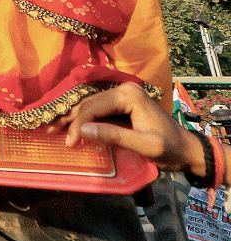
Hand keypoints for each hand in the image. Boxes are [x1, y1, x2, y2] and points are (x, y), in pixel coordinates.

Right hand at [57, 82, 206, 175]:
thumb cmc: (170, 148)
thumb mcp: (145, 145)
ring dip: (72, 117)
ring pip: (89, 105)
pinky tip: (69, 125)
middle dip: (70, 120)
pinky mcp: (121, 104)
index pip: (93, 107)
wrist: (188, 150)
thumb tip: (82, 130)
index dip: (78, 125)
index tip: (70, 143)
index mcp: (129, 95)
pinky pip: (97, 110)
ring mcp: (122, 96)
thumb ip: (115, 136)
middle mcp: (123, 90)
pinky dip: (82, 119)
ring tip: (53, 128)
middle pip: (88, 104)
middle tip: (52, 134)